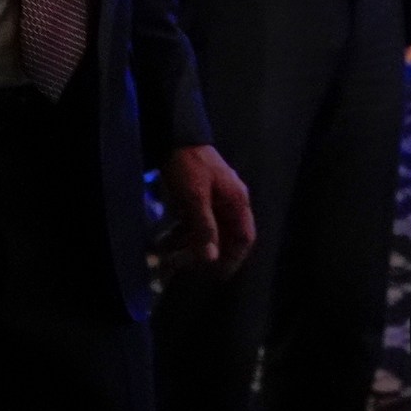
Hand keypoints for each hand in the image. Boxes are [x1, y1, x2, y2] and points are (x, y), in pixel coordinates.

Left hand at [155, 145, 255, 276]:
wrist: (173, 135)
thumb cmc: (188, 165)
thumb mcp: (195, 197)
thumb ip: (205, 228)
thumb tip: (212, 258)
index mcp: (237, 201)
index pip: (245, 238)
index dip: (234, 258)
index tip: (217, 275)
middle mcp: (230, 202)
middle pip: (225, 237)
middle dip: (206, 254)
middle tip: (185, 267)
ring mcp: (214, 199)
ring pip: (208, 232)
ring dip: (190, 246)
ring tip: (168, 257)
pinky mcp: (199, 197)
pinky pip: (195, 223)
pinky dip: (183, 234)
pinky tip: (166, 242)